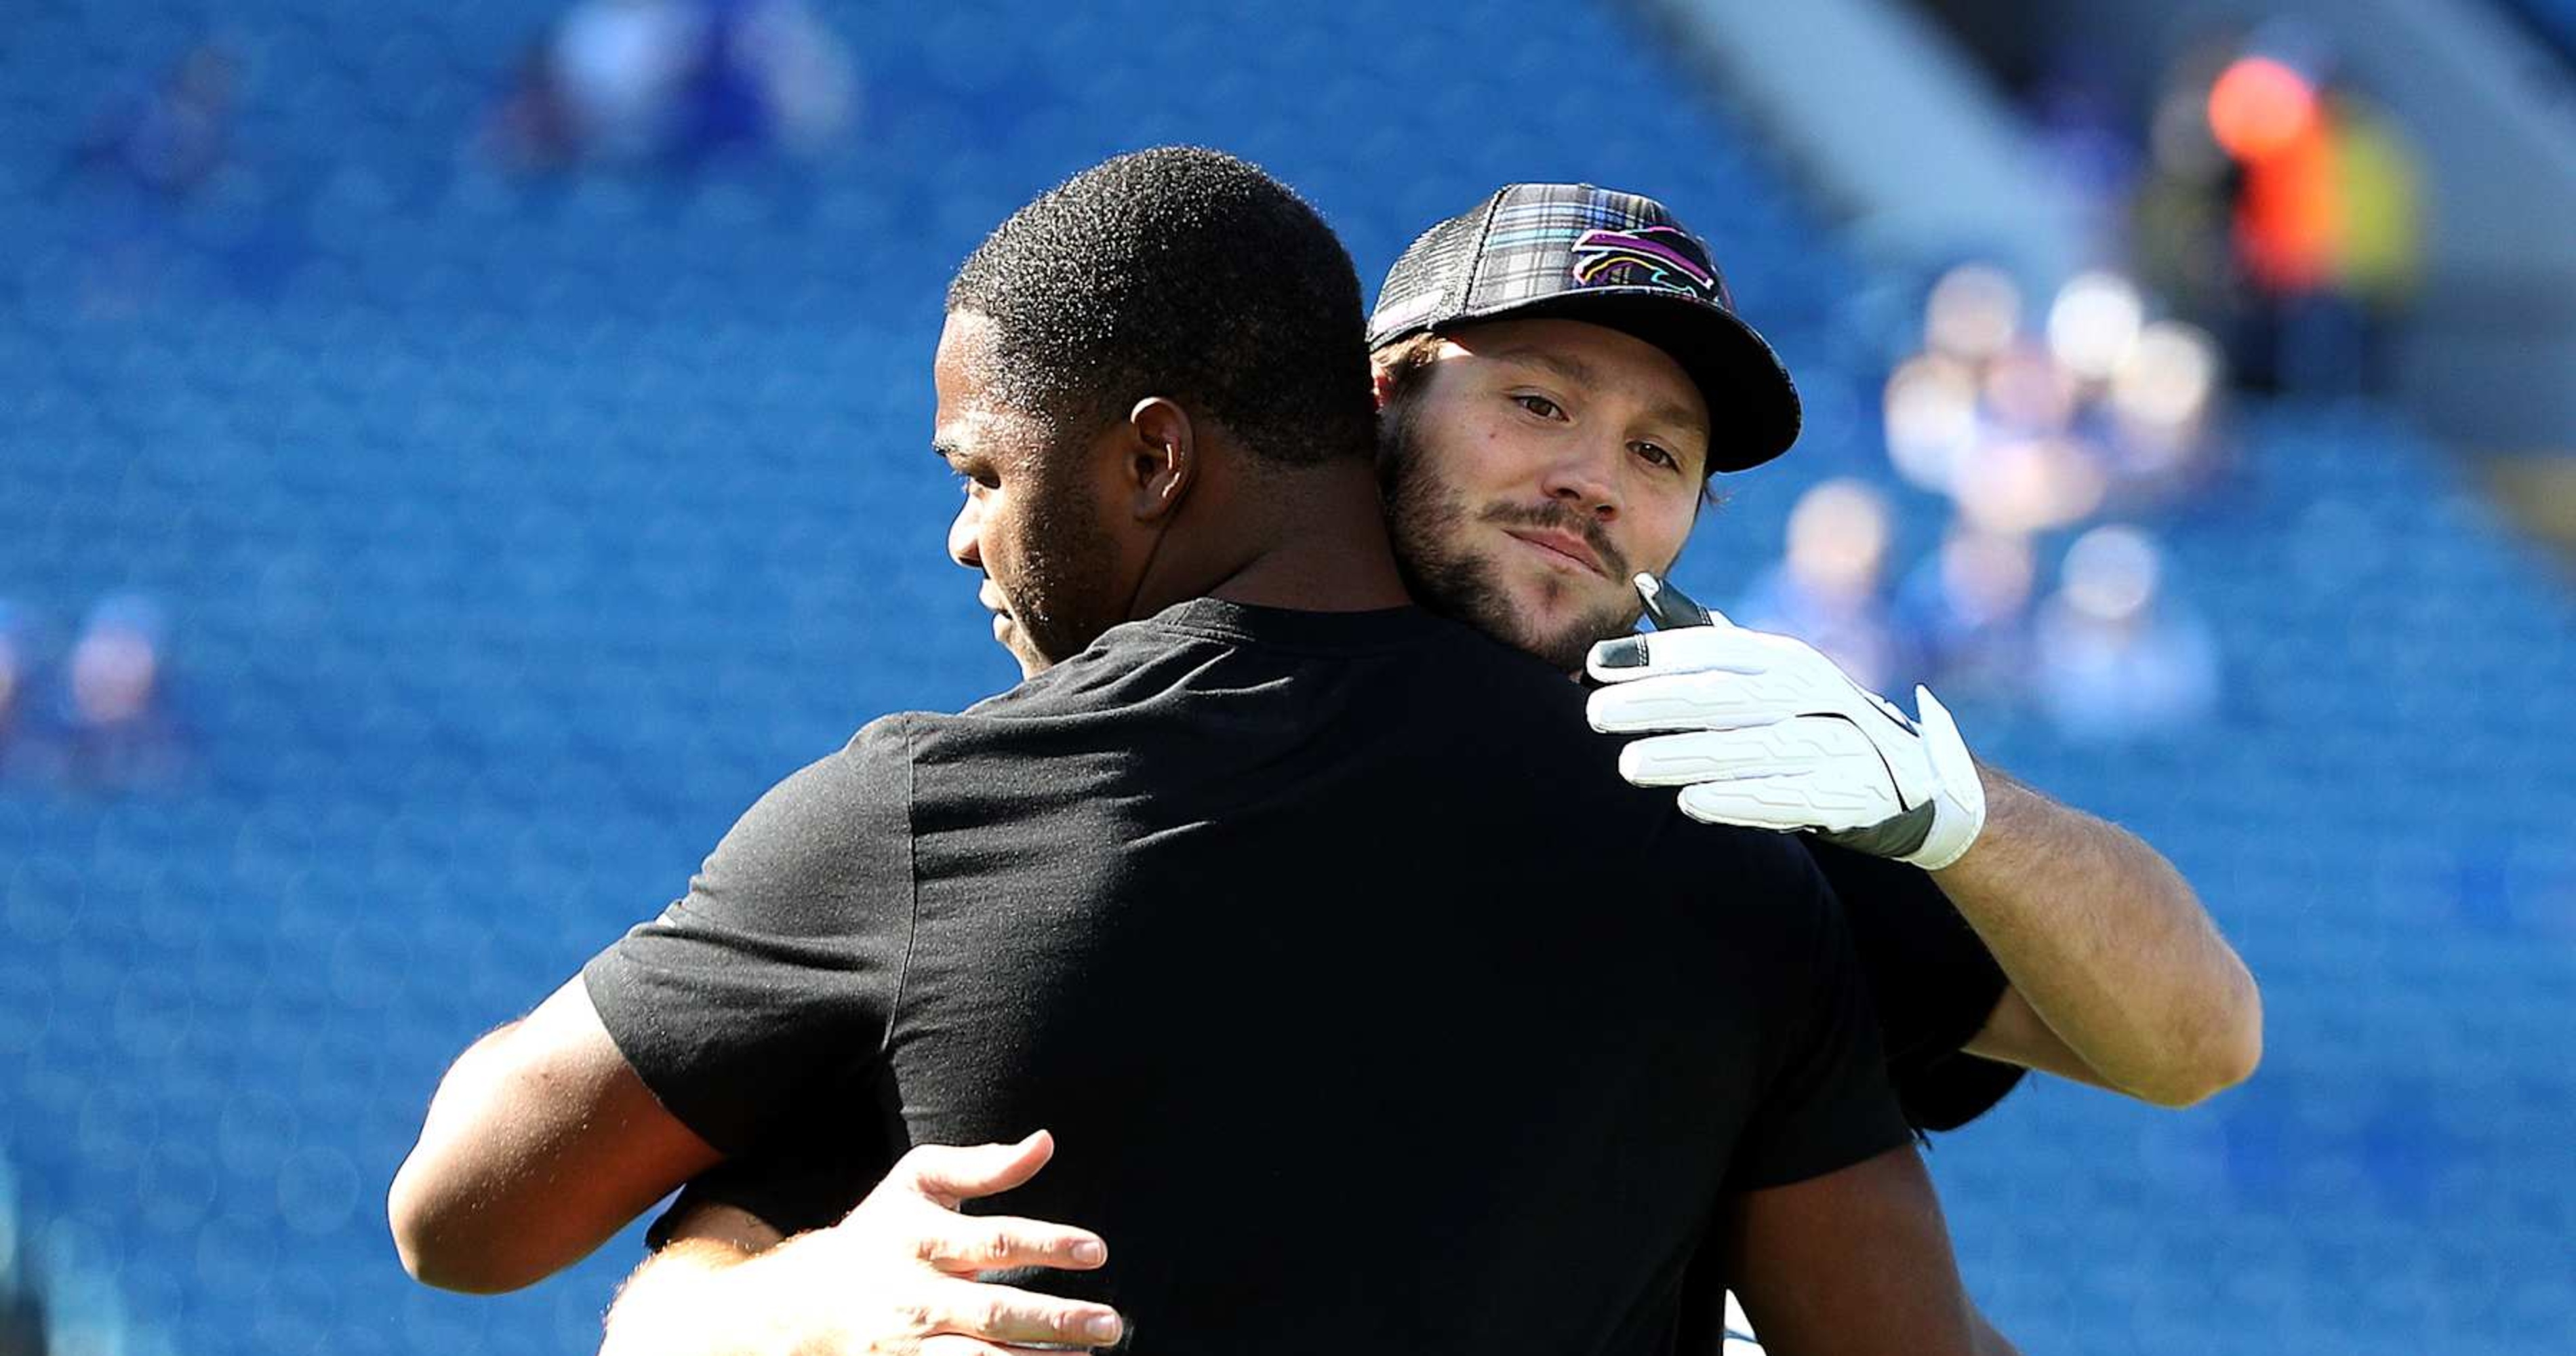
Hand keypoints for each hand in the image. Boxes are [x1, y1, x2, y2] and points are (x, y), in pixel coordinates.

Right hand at [749, 1130, 1124, 1354]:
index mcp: (922, 1239)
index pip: (996, 1241)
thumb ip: (983, 1165)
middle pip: (994, 1311)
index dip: (1049, 1245)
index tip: (1099, 1251)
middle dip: (1056, 1319)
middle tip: (1110, 1323)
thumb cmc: (880, 1233)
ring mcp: (910, 1346)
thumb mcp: (919, 1184)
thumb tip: (1046, 1141)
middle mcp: (917, 1296)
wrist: (803, 1305)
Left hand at [1585, 575, 1985, 869]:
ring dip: (1687, 756)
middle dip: (1655, 703)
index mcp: (1784, 659)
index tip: (1595, 664)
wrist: (1912, 777)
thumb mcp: (1769, 673)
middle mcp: (1810, 693)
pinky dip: (1739, 800)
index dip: (1653, 654)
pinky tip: (1691, 804)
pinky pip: (1787, 797)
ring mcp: (1833, 742)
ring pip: (1751, 746)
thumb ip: (1708, 638)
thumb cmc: (1811, 718)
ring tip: (1629, 765)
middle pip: (1724, 695)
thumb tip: (1646, 586)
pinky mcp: (1847, 794)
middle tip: (1595, 715)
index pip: (1713, 649)